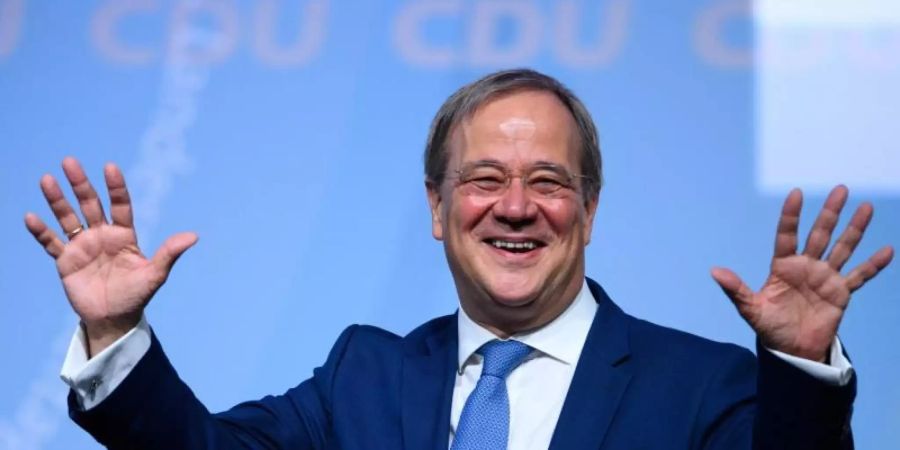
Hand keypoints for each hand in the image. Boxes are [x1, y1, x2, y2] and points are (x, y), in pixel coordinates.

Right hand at [24, 157, 196, 356]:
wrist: (113, 319)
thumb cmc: (136, 295)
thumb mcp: (155, 275)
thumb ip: (169, 254)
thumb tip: (193, 236)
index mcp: (124, 235)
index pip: (120, 205)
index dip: (115, 187)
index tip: (110, 167)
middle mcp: (102, 235)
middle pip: (89, 204)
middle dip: (80, 184)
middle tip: (70, 161)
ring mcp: (82, 246)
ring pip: (67, 218)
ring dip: (57, 200)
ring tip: (46, 179)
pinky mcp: (65, 260)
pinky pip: (51, 242)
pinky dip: (41, 231)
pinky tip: (31, 217)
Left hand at [711, 185, 892, 361]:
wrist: (792, 350)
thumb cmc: (769, 327)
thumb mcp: (751, 309)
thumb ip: (736, 290)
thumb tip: (715, 271)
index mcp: (783, 266)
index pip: (787, 235)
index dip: (791, 215)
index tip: (796, 193)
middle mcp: (806, 266)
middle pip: (820, 234)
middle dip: (830, 213)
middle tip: (841, 189)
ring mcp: (825, 277)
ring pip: (843, 248)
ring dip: (855, 229)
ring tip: (867, 207)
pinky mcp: (841, 293)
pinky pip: (859, 276)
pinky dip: (873, 265)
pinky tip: (887, 250)